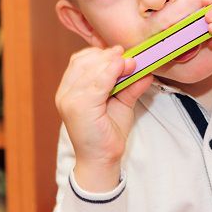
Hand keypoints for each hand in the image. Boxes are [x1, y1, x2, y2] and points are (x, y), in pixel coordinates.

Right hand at [55, 45, 152, 191]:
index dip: (101, 53)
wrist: (102, 159)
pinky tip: (125, 69)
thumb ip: (131, 84)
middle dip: (108, 56)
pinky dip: (111, 73)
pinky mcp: (78, 107)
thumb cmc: (109, 131)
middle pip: (84, 62)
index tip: (122, 52)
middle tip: (130, 57)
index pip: (80, 61)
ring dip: (112, 63)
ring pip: (90, 69)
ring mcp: (69, 100)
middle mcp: (65, 93)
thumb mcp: (122, 101)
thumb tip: (146, 68)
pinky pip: (96, 83)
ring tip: (131, 63)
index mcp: (70, 89)